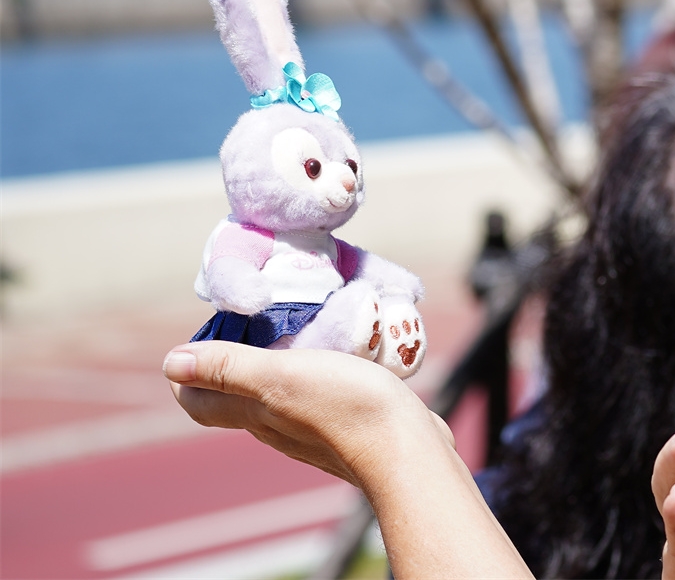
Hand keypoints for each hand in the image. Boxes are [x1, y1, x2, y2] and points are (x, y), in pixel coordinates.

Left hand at [164, 341, 443, 487]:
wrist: (408, 449)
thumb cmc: (346, 408)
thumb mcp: (283, 376)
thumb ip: (230, 368)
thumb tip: (170, 364)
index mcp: (256, 413)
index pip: (200, 402)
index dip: (191, 372)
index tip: (208, 334)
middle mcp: (278, 427)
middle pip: (239, 397)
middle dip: (235, 359)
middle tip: (255, 320)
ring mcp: (314, 430)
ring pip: (283, 396)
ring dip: (282, 364)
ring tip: (301, 327)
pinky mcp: (349, 425)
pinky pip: (322, 396)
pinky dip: (320, 372)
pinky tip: (343, 353)